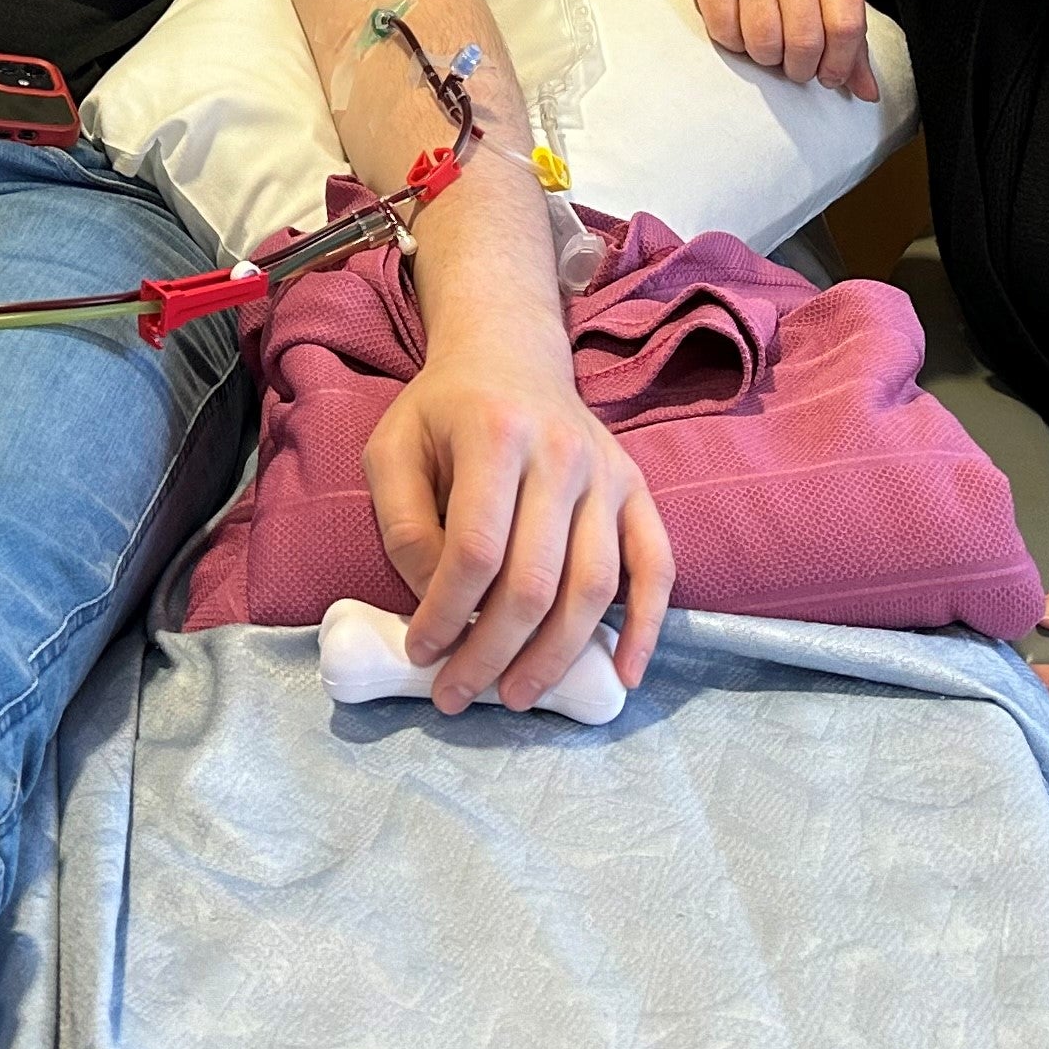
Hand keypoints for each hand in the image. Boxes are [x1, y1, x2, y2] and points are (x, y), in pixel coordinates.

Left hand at [365, 307, 672, 713]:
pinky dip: (646, 627)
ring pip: (594, 586)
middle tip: (458, 695)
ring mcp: (607, 473)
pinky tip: (622, 675)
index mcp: (495, 434)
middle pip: (535, 580)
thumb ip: (402, 524)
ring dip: (556, 656)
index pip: (477, 549)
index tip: (422, 651)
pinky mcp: (637, 489)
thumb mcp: (393, 449)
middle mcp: (561, 452)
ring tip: (516, 696)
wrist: (509, 352)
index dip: (447, 614)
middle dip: (493, 652)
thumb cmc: (443, 410)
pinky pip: (656, 566)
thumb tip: (434, 601)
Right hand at [644, 0, 882, 98]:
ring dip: (765, 57)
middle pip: (805, 41)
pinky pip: (726, 32)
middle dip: (799, 68)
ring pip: (764, 43)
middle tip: (793, 65)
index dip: (840, 64)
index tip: (829, 76)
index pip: (847, 24)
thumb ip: (847, 29)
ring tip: (765, 41)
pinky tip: (737, 23)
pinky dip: (733, 41)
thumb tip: (867, 90)